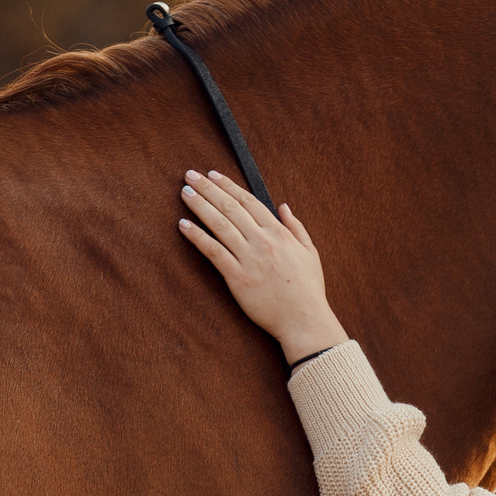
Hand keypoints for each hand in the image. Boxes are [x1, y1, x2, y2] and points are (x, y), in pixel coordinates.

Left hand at [177, 170, 347, 362]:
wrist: (304, 320)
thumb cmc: (308, 289)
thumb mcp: (310, 253)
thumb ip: (297, 227)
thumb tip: (284, 207)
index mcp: (279, 233)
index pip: (249, 201)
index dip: (228, 186)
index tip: (213, 175)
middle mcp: (263, 241)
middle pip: (230, 208)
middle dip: (208, 189)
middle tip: (191, 175)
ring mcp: (249, 259)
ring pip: (220, 225)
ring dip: (200, 206)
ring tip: (185, 192)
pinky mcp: (238, 278)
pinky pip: (213, 252)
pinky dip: (197, 237)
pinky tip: (184, 225)